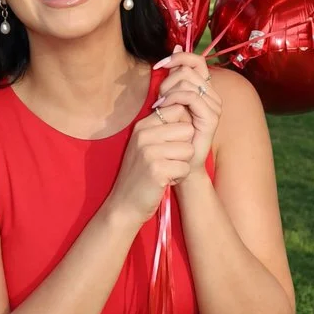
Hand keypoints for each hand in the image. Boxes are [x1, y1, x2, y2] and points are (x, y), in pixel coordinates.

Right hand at [108, 99, 195, 226]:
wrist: (124, 204)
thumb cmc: (140, 173)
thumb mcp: (145, 144)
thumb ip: (161, 127)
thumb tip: (185, 109)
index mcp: (142, 125)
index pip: (177, 109)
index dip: (182, 126)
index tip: (172, 142)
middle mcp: (144, 135)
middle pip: (187, 129)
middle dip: (184, 147)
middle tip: (168, 160)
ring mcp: (149, 152)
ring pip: (189, 149)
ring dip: (182, 163)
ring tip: (166, 170)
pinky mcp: (157, 170)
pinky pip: (186, 168)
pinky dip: (179, 177)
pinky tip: (165, 181)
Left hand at [152, 46, 221, 171]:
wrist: (179, 162)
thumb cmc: (172, 133)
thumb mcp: (169, 99)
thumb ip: (173, 77)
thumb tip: (176, 46)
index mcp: (204, 89)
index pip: (196, 60)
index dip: (178, 57)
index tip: (159, 65)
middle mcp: (212, 95)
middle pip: (189, 69)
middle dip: (168, 79)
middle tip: (159, 97)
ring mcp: (214, 106)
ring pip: (188, 82)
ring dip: (168, 90)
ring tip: (160, 105)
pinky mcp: (211, 118)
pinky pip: (191, 97)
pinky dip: (174, 99)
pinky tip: (163, 108)